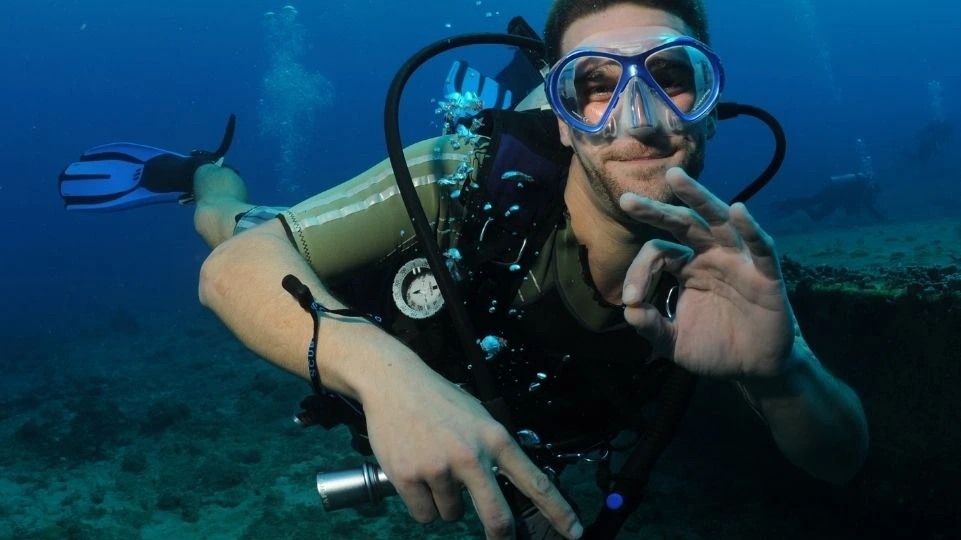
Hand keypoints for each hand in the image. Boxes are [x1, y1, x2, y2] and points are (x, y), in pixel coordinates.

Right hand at [360, 360, 582, 539]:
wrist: (394, 382)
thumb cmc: (438, 399)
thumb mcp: (479, 416)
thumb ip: (494, 450)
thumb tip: (508, 488)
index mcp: (495, 439)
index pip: (535, 481)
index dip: (558, 511)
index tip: (574, 531)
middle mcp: (471, 456)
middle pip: (497, 516)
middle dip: (500, 535)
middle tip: (499, 539)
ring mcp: (439, 468)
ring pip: (452, 514)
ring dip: (446, 503)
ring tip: (433, 468)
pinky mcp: (408, 478)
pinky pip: (424, 515)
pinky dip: (422, 504)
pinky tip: (416, 475)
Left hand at [618, 167, 796, 378]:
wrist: (754, 367)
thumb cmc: (715, 348)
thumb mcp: (674, 343)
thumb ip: (651, 327)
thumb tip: (629, 311)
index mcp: (687, 267)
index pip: (658, 252)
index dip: (640, 271)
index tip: (631, 299)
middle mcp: (711, 256)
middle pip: (683, 222)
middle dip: (656, 210)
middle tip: (626, 200)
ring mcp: (738, 262)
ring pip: (718, 222)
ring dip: (698, 197)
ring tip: (676, 177)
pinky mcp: (766, 276)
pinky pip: (760, 248)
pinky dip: (751, 229)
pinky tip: (738, 210)